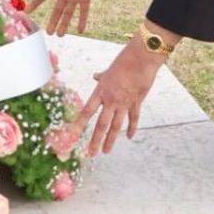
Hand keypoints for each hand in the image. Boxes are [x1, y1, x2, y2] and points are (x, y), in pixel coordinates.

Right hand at [28, 0, 106, 35]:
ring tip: (60, 35)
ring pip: (68, 13)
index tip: (26, 12)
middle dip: (53, 22)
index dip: (34, 4)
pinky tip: (80, 30)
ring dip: (64, 24)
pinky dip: (82, 20)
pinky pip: (83, 11)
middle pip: (57, 10)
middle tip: (49, 33)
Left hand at [69, 36, 165, 155]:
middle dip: (95, 140)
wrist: (141, 60)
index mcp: (101, 91)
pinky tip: (130, 137)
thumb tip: (95, 76)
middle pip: (101, 124)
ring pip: (116, 126)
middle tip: (91, 153)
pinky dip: (132, 128)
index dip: (79, 124)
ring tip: (106, 151)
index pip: (87, 111)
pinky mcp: (136, 103)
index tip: (72, 135)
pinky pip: (133, 118)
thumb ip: (101, 77)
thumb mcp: (108, 70)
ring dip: (111, 140)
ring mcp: (124, 103)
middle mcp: (111, 100)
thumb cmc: (124, 62)